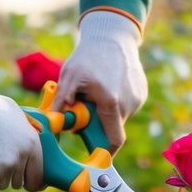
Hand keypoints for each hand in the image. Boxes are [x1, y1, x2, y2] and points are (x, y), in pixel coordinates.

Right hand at [0, 82, 43, 191]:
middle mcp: (19, 159)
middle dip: (6, 174)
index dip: (30, 182)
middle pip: (17, 182)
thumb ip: (26, 131)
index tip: (25, 183)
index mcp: (32, 144)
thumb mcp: (14, 113)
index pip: (38, 177)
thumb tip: (39, 135)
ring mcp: (1, 170)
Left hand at [52, 10, 147, 151]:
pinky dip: (115, 102)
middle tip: (85, 112)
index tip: (95, 156)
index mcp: (111, 103)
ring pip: (120, 116)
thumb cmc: (88, 57)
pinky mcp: (142, 91)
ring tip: (95, 93)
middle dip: (99, 126)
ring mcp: (137, 97)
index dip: (105, 152)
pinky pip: (127, 105)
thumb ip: (61, 103)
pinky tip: (107, 85)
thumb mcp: (69, 78)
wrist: (112, 34)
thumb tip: (50, 125)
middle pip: (113, 127)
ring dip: (106, 112)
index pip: (114, 141)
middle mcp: (129, 103)